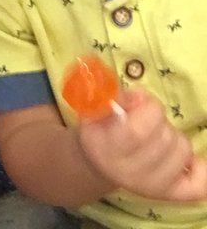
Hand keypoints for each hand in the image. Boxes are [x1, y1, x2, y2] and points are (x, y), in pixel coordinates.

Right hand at [77, 88, 206, 200]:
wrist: (98, 163)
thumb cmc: (99, 129)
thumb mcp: (95, 109)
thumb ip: (115, 99)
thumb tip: (140, 97)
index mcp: (106, 150)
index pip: (138, 132)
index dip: (147, 107)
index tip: (137, 100)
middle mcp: (130, 173)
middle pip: (165, 138)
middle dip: (159, 119)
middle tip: (144, 119)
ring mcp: (152, 186)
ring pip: (183, 150)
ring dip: (173, 135)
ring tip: (156, 135)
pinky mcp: (170, 194)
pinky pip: (199, 184)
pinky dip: (200, 168)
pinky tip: (187, 159)